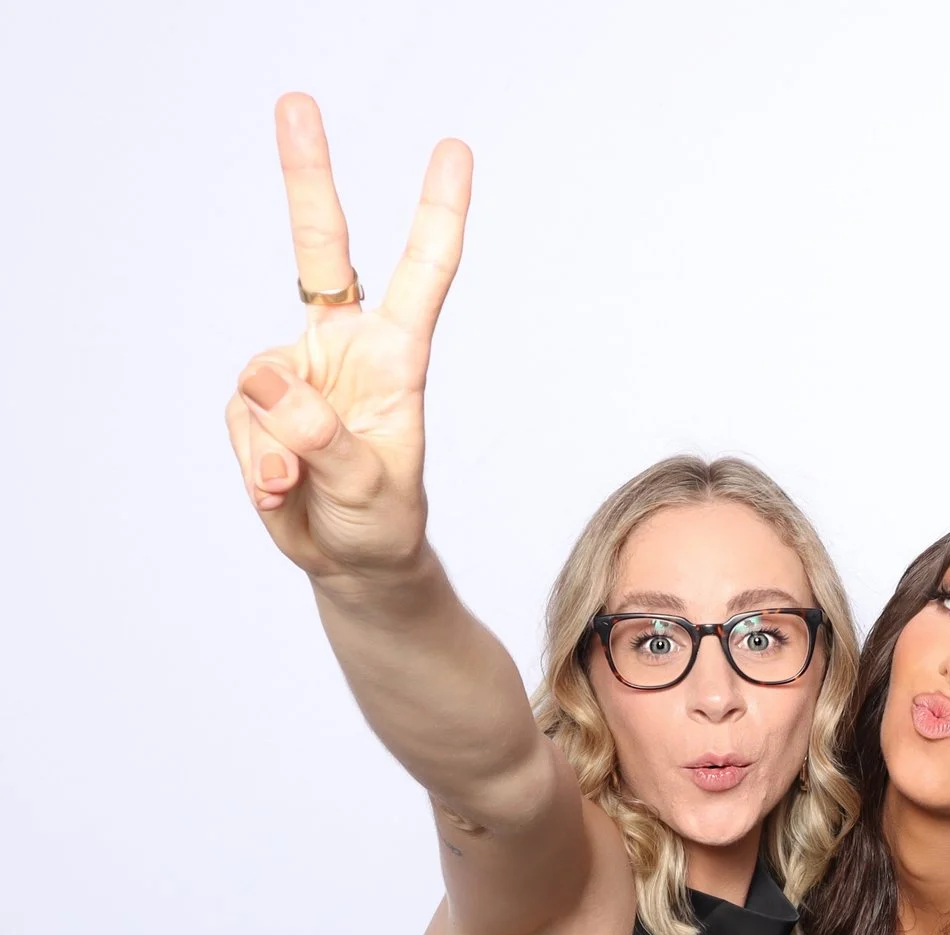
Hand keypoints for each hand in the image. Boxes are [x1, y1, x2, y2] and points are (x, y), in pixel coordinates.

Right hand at [223, 94, 471, 578]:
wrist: (353, 561)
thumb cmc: (383, 521)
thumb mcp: (371, 490)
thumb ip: (327, 440)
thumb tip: (278, 390)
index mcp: (397, 356)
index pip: (422, 273)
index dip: (437, 213)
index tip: (453, 150)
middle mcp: (344, 347)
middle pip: (320, 248)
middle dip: (307, 175)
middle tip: (297, 102)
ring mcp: (294, 371)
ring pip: (258, 383)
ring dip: (272, 445)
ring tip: (306, 484)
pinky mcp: (256, 403)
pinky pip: (240, 425)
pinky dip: (256, 465)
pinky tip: (283, 487)